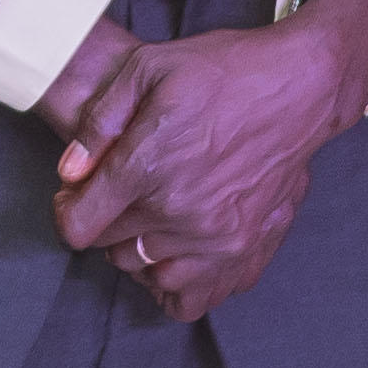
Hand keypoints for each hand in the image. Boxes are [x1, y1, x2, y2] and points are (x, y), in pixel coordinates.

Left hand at [41, 0, 367, 320]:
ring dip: (142, 254)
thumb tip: (70, 172)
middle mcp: (180, 212)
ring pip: (152, 276)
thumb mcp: (145, 70)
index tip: (78, 194)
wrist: (298, 87)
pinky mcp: (248, 249)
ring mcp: (218, 238)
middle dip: (107, 224)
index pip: (79, 227)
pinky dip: (182, 282)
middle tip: (121, 195)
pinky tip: (181, 249)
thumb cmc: (221, 71)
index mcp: (146, 167)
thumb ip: (99, 123)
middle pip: (112, 250)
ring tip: (152, 220)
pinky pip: (199, 297)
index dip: (68, 210)